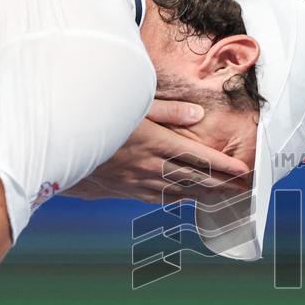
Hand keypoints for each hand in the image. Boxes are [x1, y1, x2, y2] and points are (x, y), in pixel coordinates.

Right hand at [63, 100, 250, 203]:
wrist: (61, 146)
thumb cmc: (98, 118)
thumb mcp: (133, 105)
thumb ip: (168, 111)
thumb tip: (197, 114)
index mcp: (157, 143)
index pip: (200, 157)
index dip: (224, 166)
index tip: (243, 171)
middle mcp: (151, 166)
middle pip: (196, 178)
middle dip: (222, 184)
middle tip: (243, 188)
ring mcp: (139, 181)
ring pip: (180, 191)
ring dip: (204, 194)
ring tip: (223, 196)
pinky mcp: (126, 190)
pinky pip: (159, 198)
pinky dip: (178, 198)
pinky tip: (187, 199)